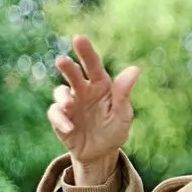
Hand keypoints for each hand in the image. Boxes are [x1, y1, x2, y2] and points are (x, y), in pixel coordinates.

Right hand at [49, 34, 140, 166]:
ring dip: (63, 97)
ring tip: (70, 105)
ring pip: (60, 92)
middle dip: (67, 67)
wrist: (101, 153)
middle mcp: (83, 91)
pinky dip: (60, 119)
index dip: (86, 51)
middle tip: (62, 60)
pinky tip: (69, 127)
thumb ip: (124, 93)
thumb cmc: (114, 128)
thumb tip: (135, 69)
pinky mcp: (60, 119)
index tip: (78, 38)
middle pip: (73, 74)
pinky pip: (56, 114)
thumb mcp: (123, 113)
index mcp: (101, 86)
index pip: (94, 65)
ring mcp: (70, 104)